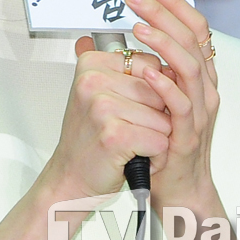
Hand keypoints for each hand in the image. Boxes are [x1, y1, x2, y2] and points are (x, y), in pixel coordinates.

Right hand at [43, 38, 171, 199]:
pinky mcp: (115, 135)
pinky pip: (160, 140)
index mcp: (92, 63)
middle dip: (156, 116)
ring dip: (155, 137)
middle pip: (160, 92)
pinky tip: (134, 157)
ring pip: (164, 118)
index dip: (153, 91)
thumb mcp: (104, 93)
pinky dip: (155, 155)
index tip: (129, 106)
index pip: (152, 64)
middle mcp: (94, 81)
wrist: (71, 176)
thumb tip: (169, 66)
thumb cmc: (90, 137)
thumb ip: (132, 73)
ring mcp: (103, 107)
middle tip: (129, 128)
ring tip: (131, 144)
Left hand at [124, 0, 219, 210]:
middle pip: (192, 39)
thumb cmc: (164, 137)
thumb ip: (140, 66)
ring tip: (139, 28)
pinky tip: (146, 71)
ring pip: (190, 67)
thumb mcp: (154, 96)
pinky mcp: (189, 135)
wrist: (178, 187)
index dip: (175, 4)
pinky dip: (165, 85)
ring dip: (165, 44)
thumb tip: (103, 41)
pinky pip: (182, 105)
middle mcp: (204, 87)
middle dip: (164, 14)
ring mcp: (200, 111)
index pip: (194, 28)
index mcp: (197, 74)